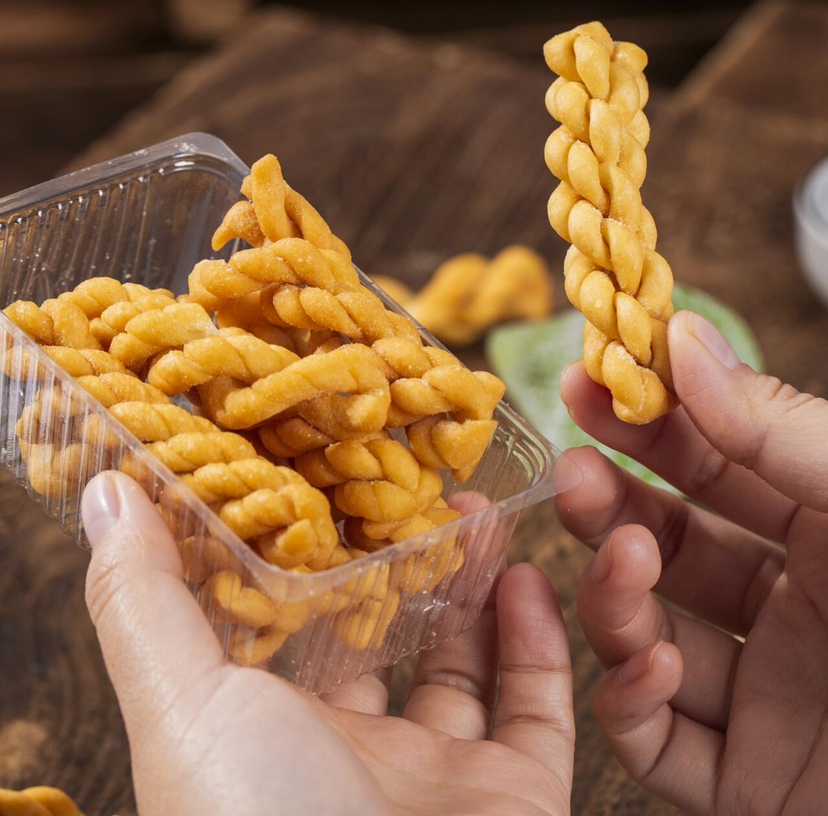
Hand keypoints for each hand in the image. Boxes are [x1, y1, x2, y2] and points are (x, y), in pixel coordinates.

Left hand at [81, 473, 574, 815]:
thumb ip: (146, 602)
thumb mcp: (183, 705)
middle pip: (389, 637)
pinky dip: (539, 640)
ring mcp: (439, 779)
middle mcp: (353, 759)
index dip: (315, 552)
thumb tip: (106, 496)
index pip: (295, 625)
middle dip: (406, 560)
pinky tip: (526, 576)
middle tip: (423, 488)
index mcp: (269, 739)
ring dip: (475, 582)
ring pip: (468, 662)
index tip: (333, 476)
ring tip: (478, 511)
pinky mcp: (516, 798)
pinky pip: (539, 707)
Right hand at [557, 308, 827, 815]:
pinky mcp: (748, 784)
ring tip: (623, 558)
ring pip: (648, 638)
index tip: (588, 380)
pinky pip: (659, 743)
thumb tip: (685, 338)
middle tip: (572, 470)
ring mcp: (766, 699)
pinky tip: (650, 665)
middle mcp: (793, 612)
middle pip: (669, 546)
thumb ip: (779, 430)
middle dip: (611, 503)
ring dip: (614, 595)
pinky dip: (631, 703)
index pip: (718, 463)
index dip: (651, 421)